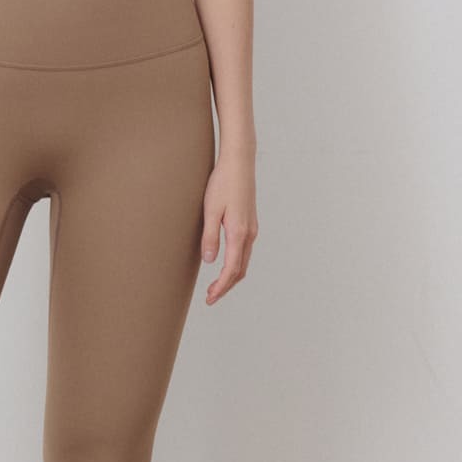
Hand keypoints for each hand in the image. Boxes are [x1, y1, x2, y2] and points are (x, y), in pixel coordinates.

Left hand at [200, 151, 257, 303]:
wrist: (239, 162)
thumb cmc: (222, 183)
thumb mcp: (210, 210)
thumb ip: (210, 237)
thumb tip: (210, 261)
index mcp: (239, 233)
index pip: (231, 269)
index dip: (221, 287)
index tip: (210, 298)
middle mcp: (249, 234)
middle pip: (240, 270)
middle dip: (226, 286)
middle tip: (210, 298)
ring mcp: (252, 229)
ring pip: (244, 262)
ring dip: (231, 277)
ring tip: (215, 286)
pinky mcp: (250, 223)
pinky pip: (244, 251)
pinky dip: (235, 264)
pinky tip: (224, 264)